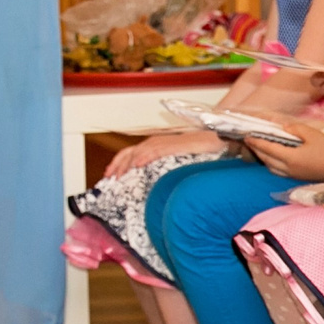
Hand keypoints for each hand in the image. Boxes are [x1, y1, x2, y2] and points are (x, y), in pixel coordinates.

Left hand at [103, 130, 226, 175]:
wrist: (214, 139)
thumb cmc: (196, 150)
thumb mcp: (174, 160)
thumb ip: (161, 167)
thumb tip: (153, 184)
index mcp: (153, 145)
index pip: (129, 153)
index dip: (117, 163)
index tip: (109, 176)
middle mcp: (154, 142)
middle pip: (129, 152)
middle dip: (117, 165)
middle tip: (109, 178)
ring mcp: (163, 142)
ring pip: (139, 152)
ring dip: (127, 164)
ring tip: (119, 175)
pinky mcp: (173, 145)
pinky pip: (155, 151)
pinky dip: (145, 156)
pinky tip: (138, 164)